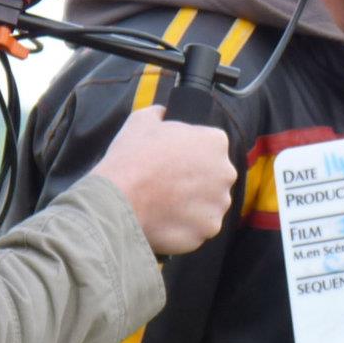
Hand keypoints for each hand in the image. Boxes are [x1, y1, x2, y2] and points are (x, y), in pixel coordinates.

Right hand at [91, 105, 236, 255]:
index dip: (188, 154)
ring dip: (191, 206)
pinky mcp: (208, 230)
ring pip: (208, 205)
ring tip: (163, 205)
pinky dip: (184, 227)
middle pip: (213, 177)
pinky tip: (163, 221)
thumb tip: (163, 113)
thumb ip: (160, 114)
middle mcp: (225, 173)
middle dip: (195, 181)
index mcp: (215, 142)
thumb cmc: (131, 158)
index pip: (209, 147)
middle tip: (167, 185)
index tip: (171, 162)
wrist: (118, 200)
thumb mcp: (142, 121)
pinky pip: (198, 228)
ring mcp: (218, 204)